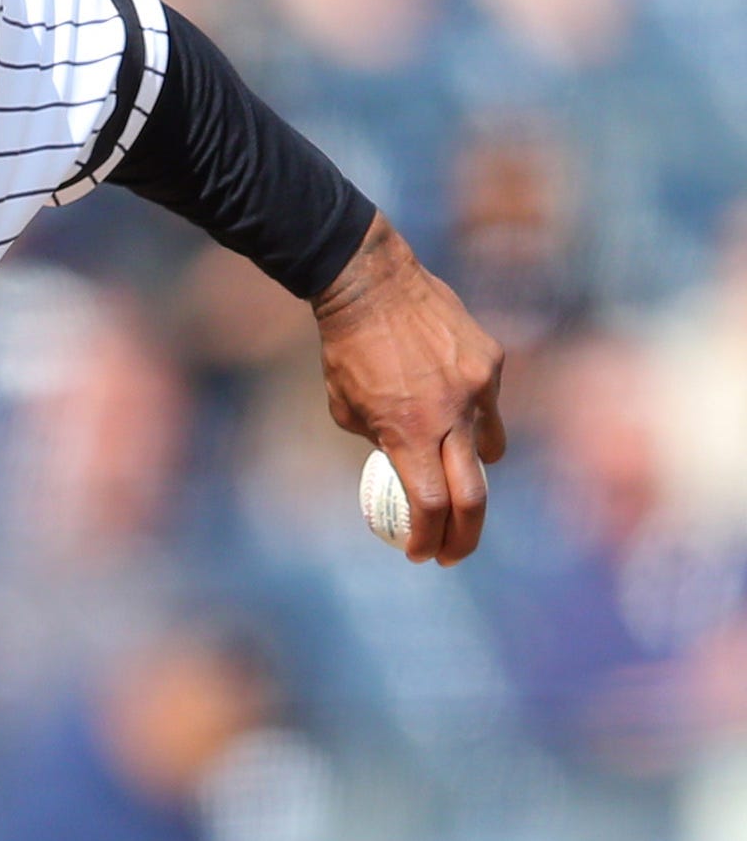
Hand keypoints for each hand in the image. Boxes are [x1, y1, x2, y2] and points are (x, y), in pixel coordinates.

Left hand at [312, 214, 506, 564]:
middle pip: (474, 497)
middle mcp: (451, 414)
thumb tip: (407, 470)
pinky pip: (489, 404)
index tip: (421, 554)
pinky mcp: (493, 362)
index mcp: (408, 431)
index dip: (428, 538)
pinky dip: (471, 413)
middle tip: (454, 553)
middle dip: (465, 535)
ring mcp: (479, 388)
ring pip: (490, 449)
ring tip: (448, 462)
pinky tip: (446, 395)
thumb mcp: (347, 410)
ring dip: (472, 467)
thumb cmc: (346, 351)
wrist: (372, 285)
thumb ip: (383, 443)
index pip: (431, 503)